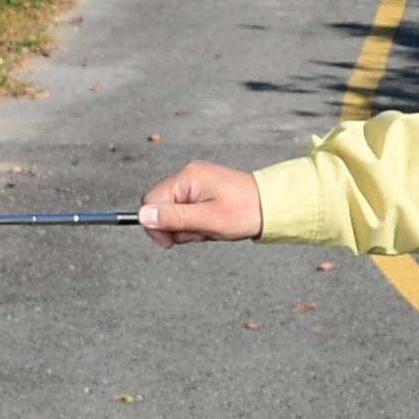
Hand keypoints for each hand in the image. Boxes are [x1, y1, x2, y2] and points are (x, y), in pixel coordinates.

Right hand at [139, 161, 262, 245]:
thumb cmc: (246, 212)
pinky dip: (199, 222)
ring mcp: (198, 182)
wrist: (275, 206)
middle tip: (201, 233)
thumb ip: (174, 218)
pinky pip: (190, 211)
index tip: (171, 242)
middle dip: (177, 227)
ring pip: (176, 212)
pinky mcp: (205, 191)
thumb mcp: (207, 220)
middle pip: (162, 207)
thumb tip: (143, 216)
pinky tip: (214, 224)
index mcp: (187, 177)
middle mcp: (189, 175)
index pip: (151, 201)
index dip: (156, 225)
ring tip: (212, 228)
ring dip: (190, 227)